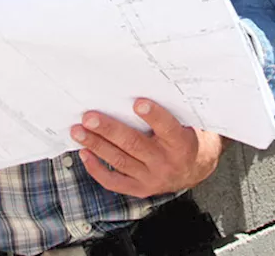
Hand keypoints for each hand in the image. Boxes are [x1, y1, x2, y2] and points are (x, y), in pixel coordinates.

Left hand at [70, 99, 222, 197]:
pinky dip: (97, 169)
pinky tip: (84, 153)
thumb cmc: (186, 136)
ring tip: (78, 131)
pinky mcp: (140, 189)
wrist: (196, 168)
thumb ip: (169, 110)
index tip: (137, 102)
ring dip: (96, 145)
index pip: (167, 128)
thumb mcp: (187, 122)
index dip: (153, 115)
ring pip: (120, 160)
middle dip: (109, 130)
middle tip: (89, 117)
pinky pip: (114, 182)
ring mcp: (152, 178)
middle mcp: (165, 162)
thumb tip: (142, 84)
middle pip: (134, 144)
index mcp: (181, 143)